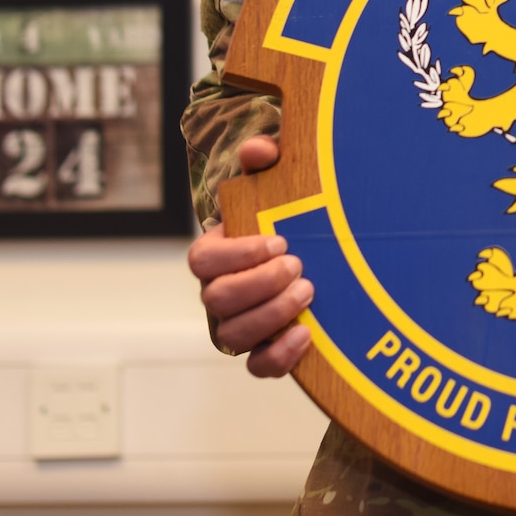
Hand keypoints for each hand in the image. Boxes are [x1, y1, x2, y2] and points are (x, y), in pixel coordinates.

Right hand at [185, 136, 312, 376]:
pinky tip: (306, 335)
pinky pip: (258, 367)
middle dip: (259, 284)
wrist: (312, 249)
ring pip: (235, 335)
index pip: (203, 260)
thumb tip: (258, 149)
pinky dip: (278, 356)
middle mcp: (218, 294)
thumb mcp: (276, 183)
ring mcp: (239, 325)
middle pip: (218, 300)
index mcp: (214, 255)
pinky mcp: (263, 350)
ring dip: (272, 315)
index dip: (237, 254)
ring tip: (308, 291)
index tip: (278, 240)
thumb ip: (265, 161)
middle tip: (298, 266)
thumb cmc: (284, 214)